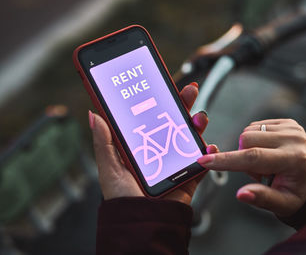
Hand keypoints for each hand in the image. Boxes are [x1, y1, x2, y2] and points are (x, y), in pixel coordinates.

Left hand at [89, 82, 217, 204]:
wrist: (140, 225)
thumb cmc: (122, 200)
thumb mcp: (109, 168)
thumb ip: (104, 141)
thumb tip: (94, 114)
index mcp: (142, 146)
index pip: (152, 117)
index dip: (159, 100)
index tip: (164, 83)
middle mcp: (161, 151)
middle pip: (175, 122)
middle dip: (183, 104)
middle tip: (189, 90)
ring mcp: (176, 163)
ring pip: (191, 138)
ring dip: (198, 124)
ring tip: (199, 118)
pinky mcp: (189, 177)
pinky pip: (203, 163)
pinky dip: (210, 154)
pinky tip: (209, 147)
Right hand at [197, 119, 305, 216]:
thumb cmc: (296, 191)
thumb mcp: (283, 204)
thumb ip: (261, 198)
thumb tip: (241, 194)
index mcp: (294, 160)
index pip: (253, 158)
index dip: (226, 160)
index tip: (205, 160)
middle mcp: (294, 139)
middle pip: (246, 140)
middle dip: (242, 156)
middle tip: (258, 172)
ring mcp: (292, 127)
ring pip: (248, 131)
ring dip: (249, 148)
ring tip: (264, 162)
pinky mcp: (288, 121)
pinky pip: (255, 126)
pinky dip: (255, 140)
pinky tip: (267, 151)